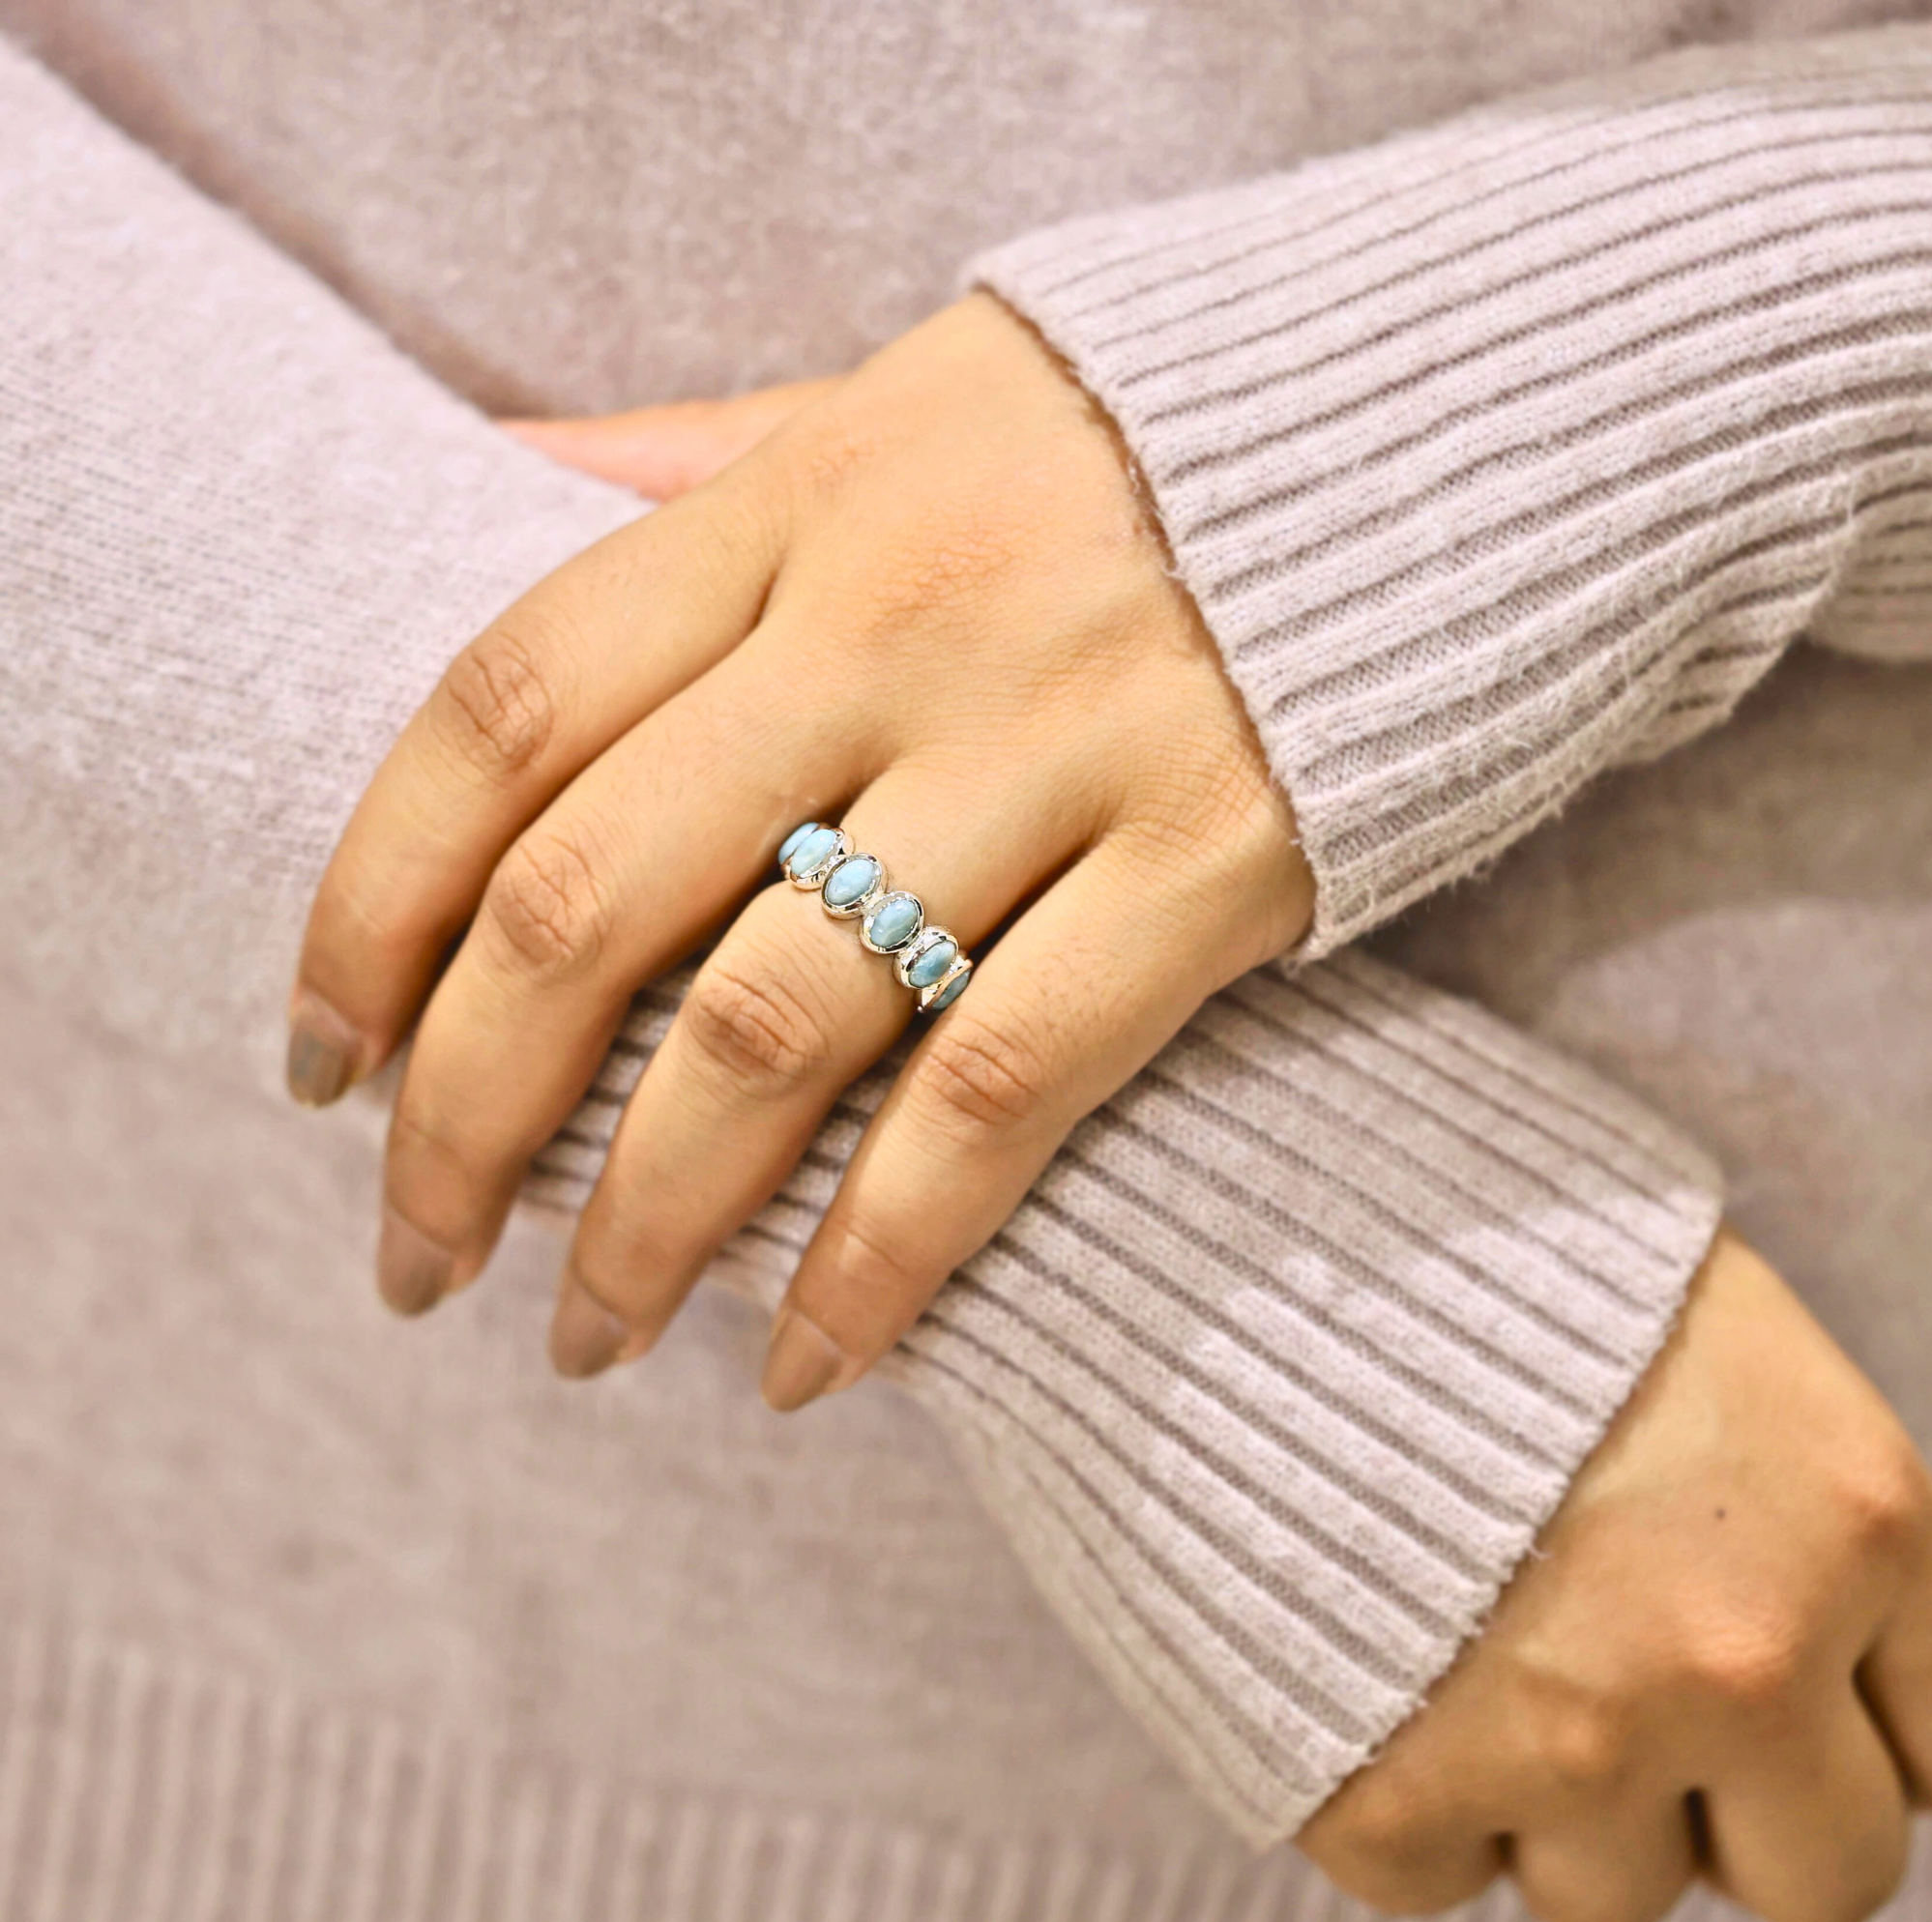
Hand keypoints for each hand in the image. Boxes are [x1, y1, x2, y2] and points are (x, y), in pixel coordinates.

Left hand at [286, 292, 1314, 1401]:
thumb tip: (487, 487)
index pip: (500, 714)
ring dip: (644, 1219)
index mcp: (794, 501)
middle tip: (418, 1254)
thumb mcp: (891, 398)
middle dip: (465, 1117)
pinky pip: (1005, 1092)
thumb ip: (688, 461)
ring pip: (776, 1030)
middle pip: (590, 904)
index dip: (369, 906)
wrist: (1459, 406)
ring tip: (583, 1333)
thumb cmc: (1136, 425)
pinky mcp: (1215, 859)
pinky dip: (884, 1251)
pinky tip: (811, 1362)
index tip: (320, 1063)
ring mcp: (1059, 744)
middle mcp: (895, 622)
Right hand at [1299, 1226, 1931, 1921]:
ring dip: (1544, 1794)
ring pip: (1608, 1894)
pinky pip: (1431, 1877)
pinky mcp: (1397, 1786)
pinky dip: (1395, 1791)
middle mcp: (1744, 1654)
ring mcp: (1573, 1736)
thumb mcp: (1701, 1328)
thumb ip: (1790, 1511)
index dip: (1831, 1735)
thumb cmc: (1482, 1251)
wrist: (1262, 1226)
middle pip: (1813, 1881)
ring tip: (1456, 1632)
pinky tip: (1363, 1650)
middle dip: (1718, 1805)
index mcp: (1856, 1519)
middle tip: (1613, 1693)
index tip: (1759, 1701)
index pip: (1928, 1760)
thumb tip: (1819, 1659)